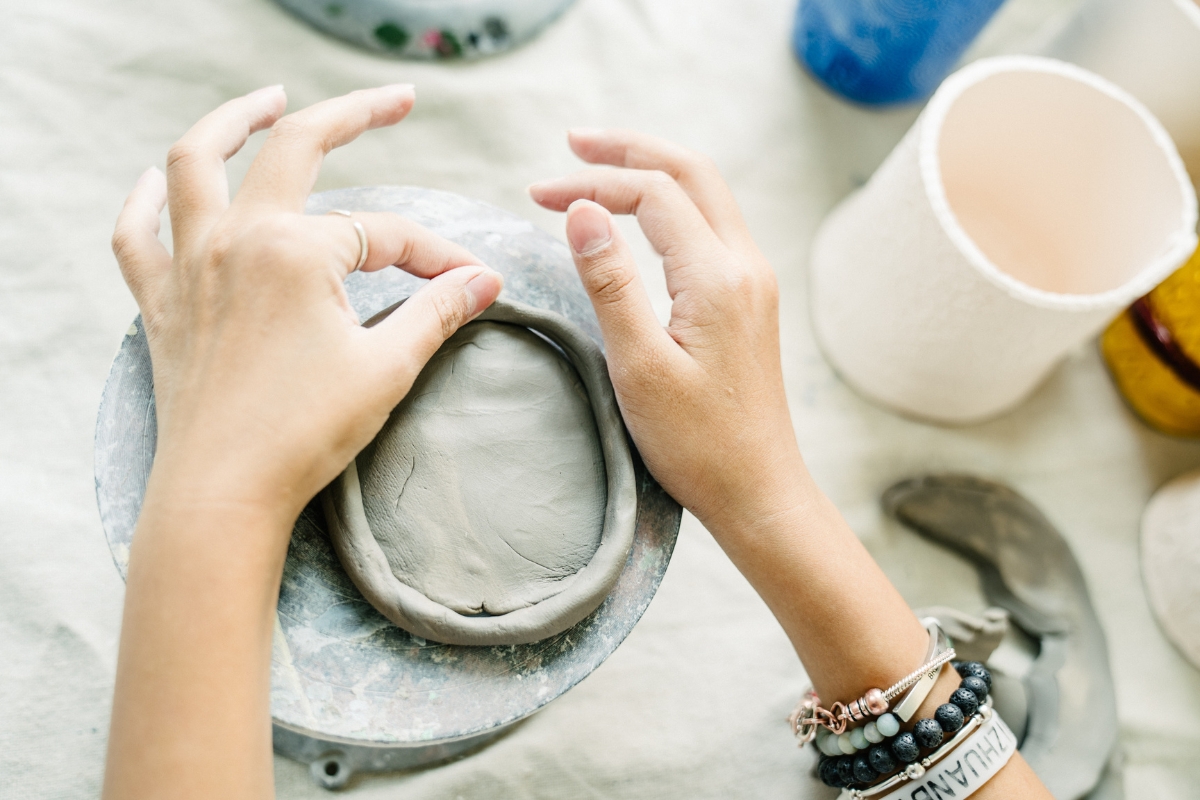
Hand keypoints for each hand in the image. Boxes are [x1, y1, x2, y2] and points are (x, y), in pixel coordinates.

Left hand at [112, 84, 503, 521]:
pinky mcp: (162, 303)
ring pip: (194, 163)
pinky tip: (157, 181)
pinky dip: (143, 199)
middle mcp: (237, 240)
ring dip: (231, 121)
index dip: (436, 255)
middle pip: (294, 147)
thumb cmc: (304, 435)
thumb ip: (436, 312)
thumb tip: (485, 281)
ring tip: (266, 100)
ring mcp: (191, 266)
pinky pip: (136, 234)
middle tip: (396, 101)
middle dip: (353, 115)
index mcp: (297, 253)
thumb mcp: (387, 368)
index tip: (472, 281)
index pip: (385, 234)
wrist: (223, 494)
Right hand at [529, 129, 806, 532]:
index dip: (593, 183)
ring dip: (652, 171)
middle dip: (629, 150)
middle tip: (572, 143)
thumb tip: (580, 211)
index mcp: (718, 278)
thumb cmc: (697, 443)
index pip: (654, 193)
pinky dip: (669, 204)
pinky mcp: (749, 299)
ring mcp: (753, 281)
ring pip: (705, 194)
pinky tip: (639, 215)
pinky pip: (711, 226)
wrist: (759, 490)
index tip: (536, 195)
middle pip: (690, 172)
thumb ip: (610, 284)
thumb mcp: (640, 367)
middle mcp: (745, 266)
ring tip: (597, 165)